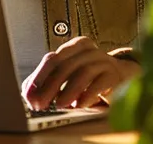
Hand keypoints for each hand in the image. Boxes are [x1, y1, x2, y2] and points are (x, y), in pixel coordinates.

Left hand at [22, 36, 140, 109]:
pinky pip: (100, 83)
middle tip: (40, 103)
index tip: (30, 94)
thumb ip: (49, 81)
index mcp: (74, 47)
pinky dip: (88, 94)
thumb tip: (28, 93)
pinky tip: (80, 104)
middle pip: (65, 65)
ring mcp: (104, 60)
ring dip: (68, 90)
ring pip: (83, 72)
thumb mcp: (70, 75)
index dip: (39, 78)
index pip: (52, 59)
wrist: (124, 76)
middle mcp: (89, 50)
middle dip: (50, 86)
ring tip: (59, 104)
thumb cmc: (92, 76)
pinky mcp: (115, 74)